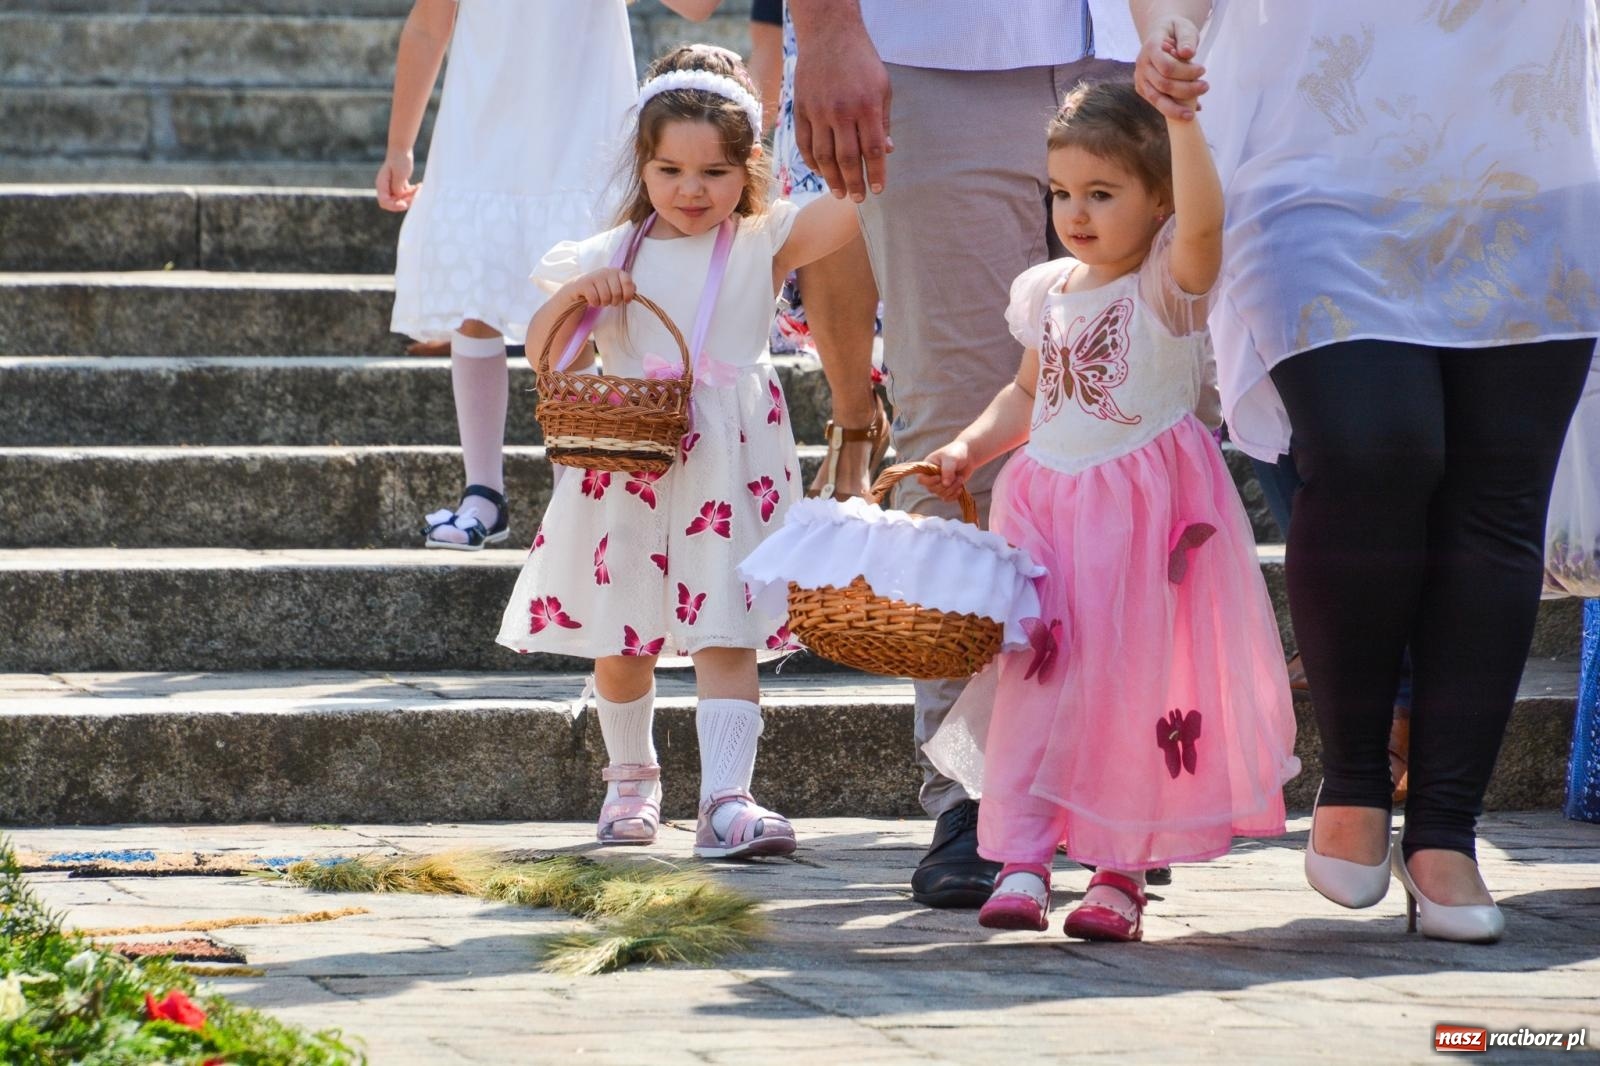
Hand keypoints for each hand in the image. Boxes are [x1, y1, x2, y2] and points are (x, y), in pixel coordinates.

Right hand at [375, 150, 417, 211]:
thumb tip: (399, 197)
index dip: (394, 206)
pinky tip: (419, 186)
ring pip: (401, 199)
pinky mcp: (399, 184)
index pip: (384, 202)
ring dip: (411, 196)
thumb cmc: (400, 160)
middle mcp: (385, 187)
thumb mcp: (400, 175)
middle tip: (416, 194)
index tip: (404, 204)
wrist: (402, 150)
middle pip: (394, 202)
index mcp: (382, 185)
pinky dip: (412, 192)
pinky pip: (405, 194)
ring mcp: (392, 186)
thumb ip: (398, 188)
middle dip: (406, 201)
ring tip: (419, 188)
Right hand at [565, 268, 635, 308]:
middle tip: (610, 301)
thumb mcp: (615, 286)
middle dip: (614, 302)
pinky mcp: (584, 283)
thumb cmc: (600, 289)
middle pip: (617, 293)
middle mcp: (606, 271)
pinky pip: (594, 299)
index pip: (627, 281)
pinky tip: (592, 300)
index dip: (628, 294)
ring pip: (605, 297)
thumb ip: (627, 286)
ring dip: (603, 303)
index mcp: (616, 272)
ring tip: (600, 300)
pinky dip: (594, 303)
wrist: (578, 287)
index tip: (626, 300)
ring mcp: (594, 276)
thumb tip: (634, 288)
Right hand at [792, 21, 891, 201]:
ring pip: (824, 155)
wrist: (829, 35)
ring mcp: (819, 111)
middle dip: (854, 183)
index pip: (873, 149)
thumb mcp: (882, 87)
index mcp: (867, 106)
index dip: (877, 173)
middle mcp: (842, 111)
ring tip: (839, 192)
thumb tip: (887, 151)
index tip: (879, 189)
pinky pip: (805, 143)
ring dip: (832, 178)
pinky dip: (812, 161)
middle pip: (848, 158)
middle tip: (858, 199)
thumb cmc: (861, 61)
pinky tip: (820, 172)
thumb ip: (883, 121)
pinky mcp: (802, 108)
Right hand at [918, 442, 973, 501]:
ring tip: (960, 479)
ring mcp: (939, 483)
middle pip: (931, 489)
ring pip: (940, 494)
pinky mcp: (947, 488)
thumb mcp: (951, 459)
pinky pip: (947, 498)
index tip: (939, 477)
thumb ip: (947, 471)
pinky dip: (954, 495)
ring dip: (952, 489)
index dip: (929, 481)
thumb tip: (945, 484)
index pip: (921, 479)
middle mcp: (931, 476)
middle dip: (945, 486)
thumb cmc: (957, 453)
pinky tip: (961, 488)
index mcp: (928, 466)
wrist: (969, 455)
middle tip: (956, 477)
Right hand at [1135, 18, 1207, 120]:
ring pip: (1156, 100)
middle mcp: (1142, 65)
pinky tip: (1190, 110)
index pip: (1166, 66)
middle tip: (1205, 87)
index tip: (1203, 70)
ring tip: (1195, 110)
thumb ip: (1186, 38)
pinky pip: (1158, 104)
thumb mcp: (1184, 27)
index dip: (1186, 72)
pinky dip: (1174, 110)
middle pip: (1163, 85)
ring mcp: (1140, 79)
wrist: (1160, 36)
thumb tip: (1187, 53)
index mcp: (1150, 48)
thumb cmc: (1175, 31)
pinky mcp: (1144, 90)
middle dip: (1186, 90)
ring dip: (1177, 108)